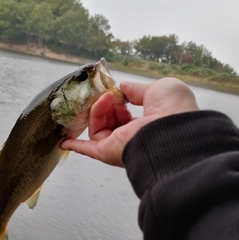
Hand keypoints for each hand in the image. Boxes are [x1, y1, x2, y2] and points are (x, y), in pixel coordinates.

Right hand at [61, 77, 199, 166]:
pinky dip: (75, 144)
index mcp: (146, 125)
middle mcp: (132, 138)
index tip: (114, 91)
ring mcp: (119, 146)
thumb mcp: (158, 90)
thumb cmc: (173, 110)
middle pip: (109, 121)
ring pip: (98, 128)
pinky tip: (65, 140)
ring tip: (105, 99)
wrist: (173, 130)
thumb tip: (122, 87)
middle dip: (106, 105)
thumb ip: (137, 89)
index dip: (117, 101)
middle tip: (107, 94)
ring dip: (97, 111)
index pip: (124, 115)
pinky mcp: (108, 152)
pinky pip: (87, 148)